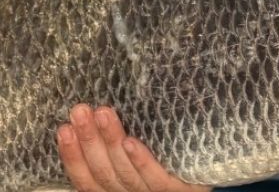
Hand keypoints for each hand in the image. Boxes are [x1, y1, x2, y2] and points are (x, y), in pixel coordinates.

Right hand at [57, 104, 210, 191]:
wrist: (198, 185)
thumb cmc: (166, 168)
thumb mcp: (136, 163)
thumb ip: (120, 148)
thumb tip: (99, 113)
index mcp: (115, 190)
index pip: (86, 180)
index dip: (72, 156)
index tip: (63, 127)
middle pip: (103, 173)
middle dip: (88, 141)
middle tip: (80, 111)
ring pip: (124, 172)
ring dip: (111, 141)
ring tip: (102, 113)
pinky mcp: (177, 190)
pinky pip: (157, 178)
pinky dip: (142, 161)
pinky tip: (131, 142)